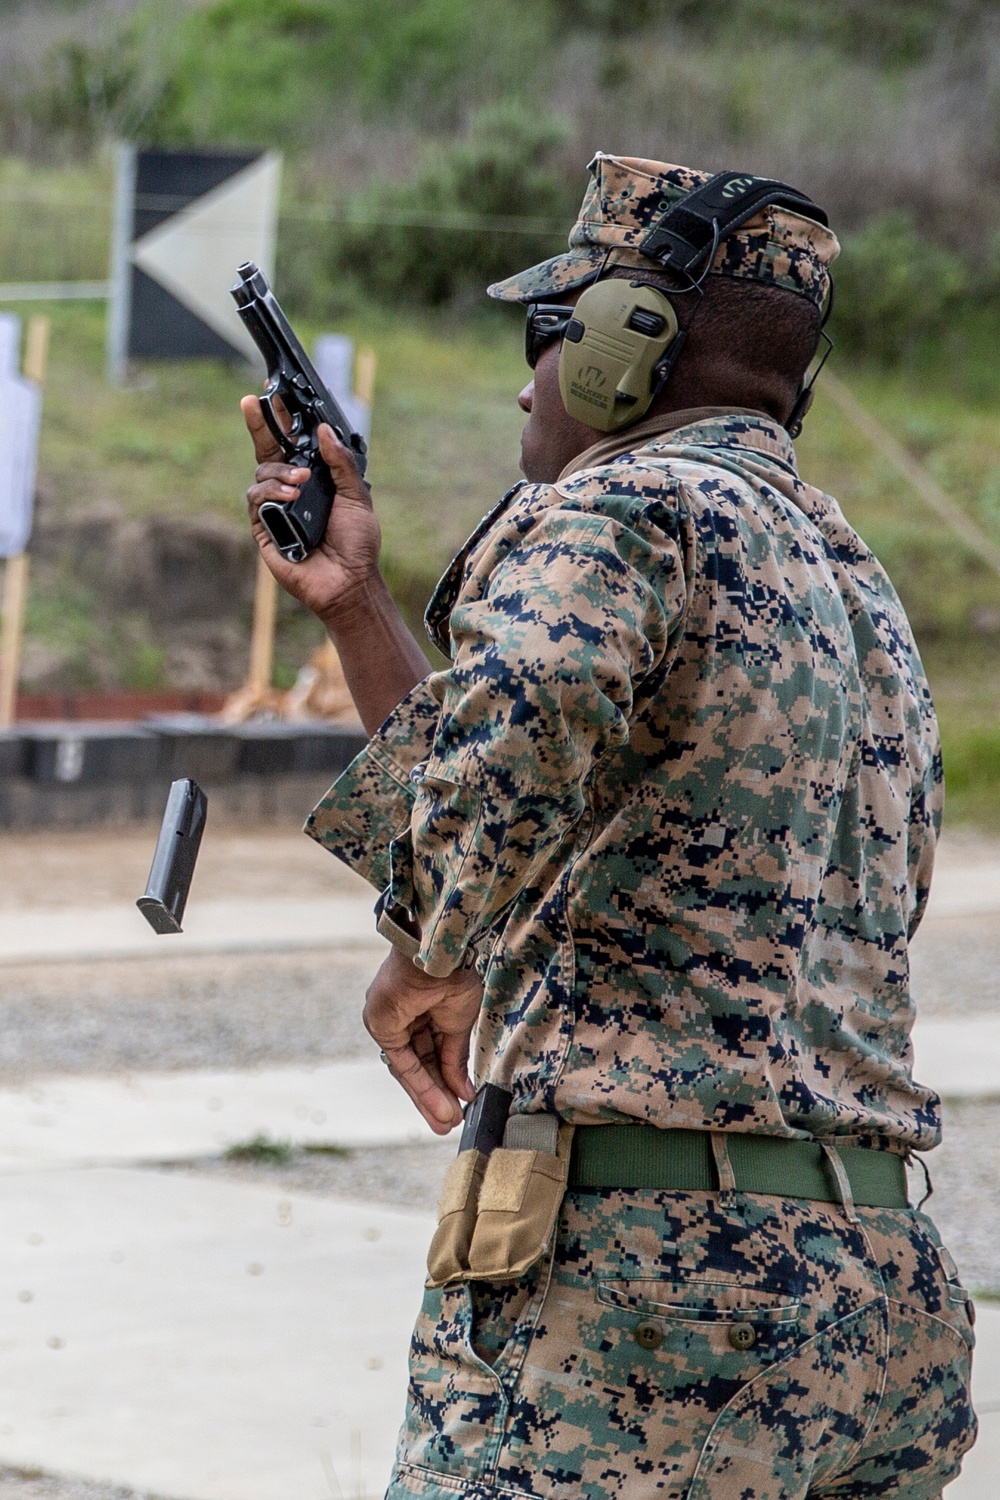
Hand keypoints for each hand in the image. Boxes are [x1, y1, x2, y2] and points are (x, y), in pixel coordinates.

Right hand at [242, 396, 381, 624]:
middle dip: (259, 423)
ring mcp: (274, 507)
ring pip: (261, 472)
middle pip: (266, 449)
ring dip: (278, 472)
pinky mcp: (263, 527)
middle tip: (252, 402)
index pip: (291, 442)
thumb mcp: (357, 495)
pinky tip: (290, 497)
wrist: (349, 581)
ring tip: (299, 484)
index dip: (279, 418)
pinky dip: (271, 493)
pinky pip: (255, 499)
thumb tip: (322, 430)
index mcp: (313, 478)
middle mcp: (290, 488)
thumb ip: (341, 463)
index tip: (270, 392)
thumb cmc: (357, 543)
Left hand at [364, 946, 481, 1134]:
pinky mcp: (380, 1024)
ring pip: (409, 1068)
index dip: (444, 1082)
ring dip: (429, 1097)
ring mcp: (387, 1021)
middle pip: (418, 1065)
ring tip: (447, 1121)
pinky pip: (403, 1062)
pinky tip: (439, 1102)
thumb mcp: (460, 1023)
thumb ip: (455, 1059)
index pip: (429, 1054)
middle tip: (449, 1122)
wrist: (443, 953)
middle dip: (435, 1096)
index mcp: (419, 1010)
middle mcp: (399, 1017)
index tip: (459, 1105)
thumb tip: (464, 1091)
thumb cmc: (454, 973)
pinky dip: (421, 1084)